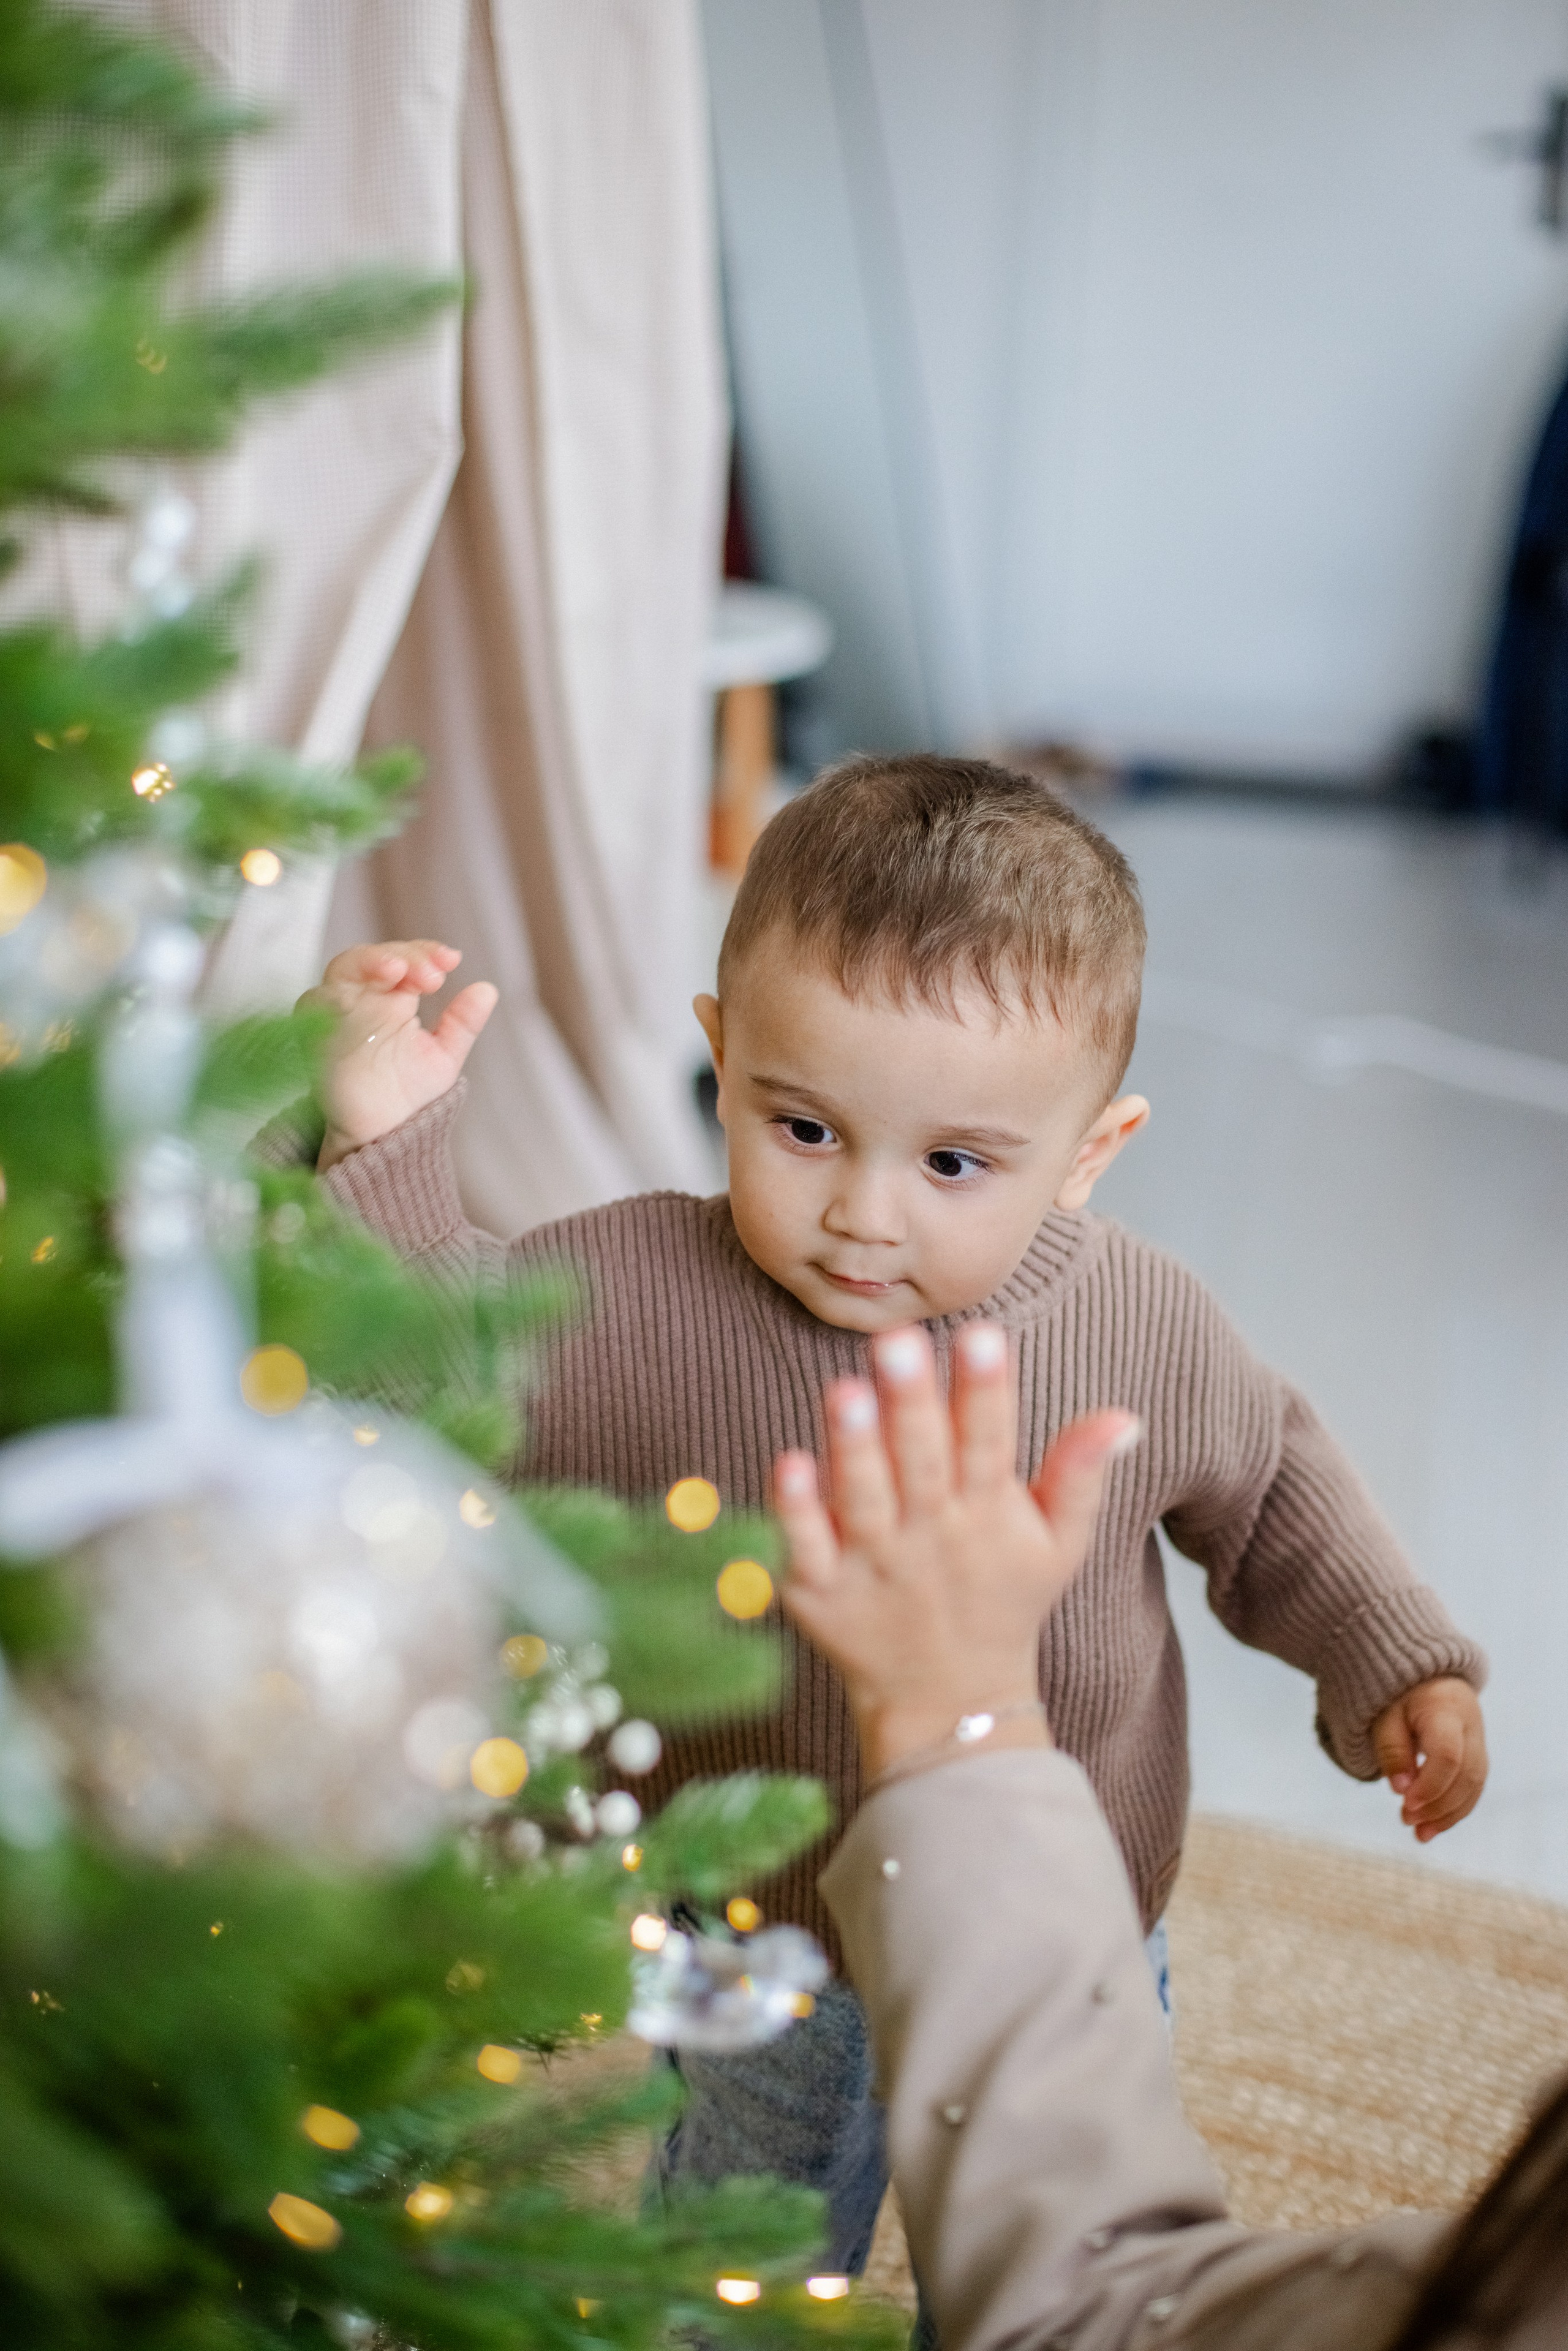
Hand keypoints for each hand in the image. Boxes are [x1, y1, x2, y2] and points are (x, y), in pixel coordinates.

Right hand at [298, 940, 497, 1171]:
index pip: (407, 959)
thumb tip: (488, 989)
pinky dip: (332, 996)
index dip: (426, 953)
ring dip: (368, 963)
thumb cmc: (406, 1091)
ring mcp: (339, 1013)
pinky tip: (357, 996)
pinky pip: (314, 1006)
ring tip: (397, 969)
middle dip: (403, 956)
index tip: (451, 959)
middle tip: (431, 973)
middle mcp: (365, 998)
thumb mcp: (443, 1056)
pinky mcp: (316, 1033)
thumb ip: (462, 1023)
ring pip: (342, 970)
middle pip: (375, 957)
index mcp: (395, 998)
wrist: (381, 1132)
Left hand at [772, 1321, 1139, 1780]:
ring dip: (854, 1447)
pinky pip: (806, 1547)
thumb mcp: (1057, 1542)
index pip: (990, 1441)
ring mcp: (871, 1565)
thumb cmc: (1002, 1601)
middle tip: (899, 1341)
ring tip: (846, 1392)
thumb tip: (1124, 1415)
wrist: (949, 1701)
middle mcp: (928, 1534)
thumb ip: (1080, 1473)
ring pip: (864, 1499)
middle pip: (921, 1460)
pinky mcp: (820, 1591)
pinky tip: (790, 1465)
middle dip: (912, 1401)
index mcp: (986, 1512)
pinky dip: (798, 1512)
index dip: (986, 1389)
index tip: (983, 1335)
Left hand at [1372, 1676, 1487, 1841]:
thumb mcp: (1385, 1715)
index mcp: (1446, 1708)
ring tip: (1420, 1834)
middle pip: (1466, 1775)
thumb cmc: (1400, 1695)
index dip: (1430, 1785)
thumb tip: (1401, 1791)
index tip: (1405, 1804)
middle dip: (1439, 1805)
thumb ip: (1392, 1750)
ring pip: (1475, 1785)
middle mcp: (1471, 1725)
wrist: (1427, 1675)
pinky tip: (1433, 1826)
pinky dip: (1455, 1808)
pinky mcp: (1478, 1754)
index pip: (1448, 1755)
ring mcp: (1479, 1740)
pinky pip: (1473, 1786)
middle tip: (1408, 1822)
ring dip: (1449, 1814)